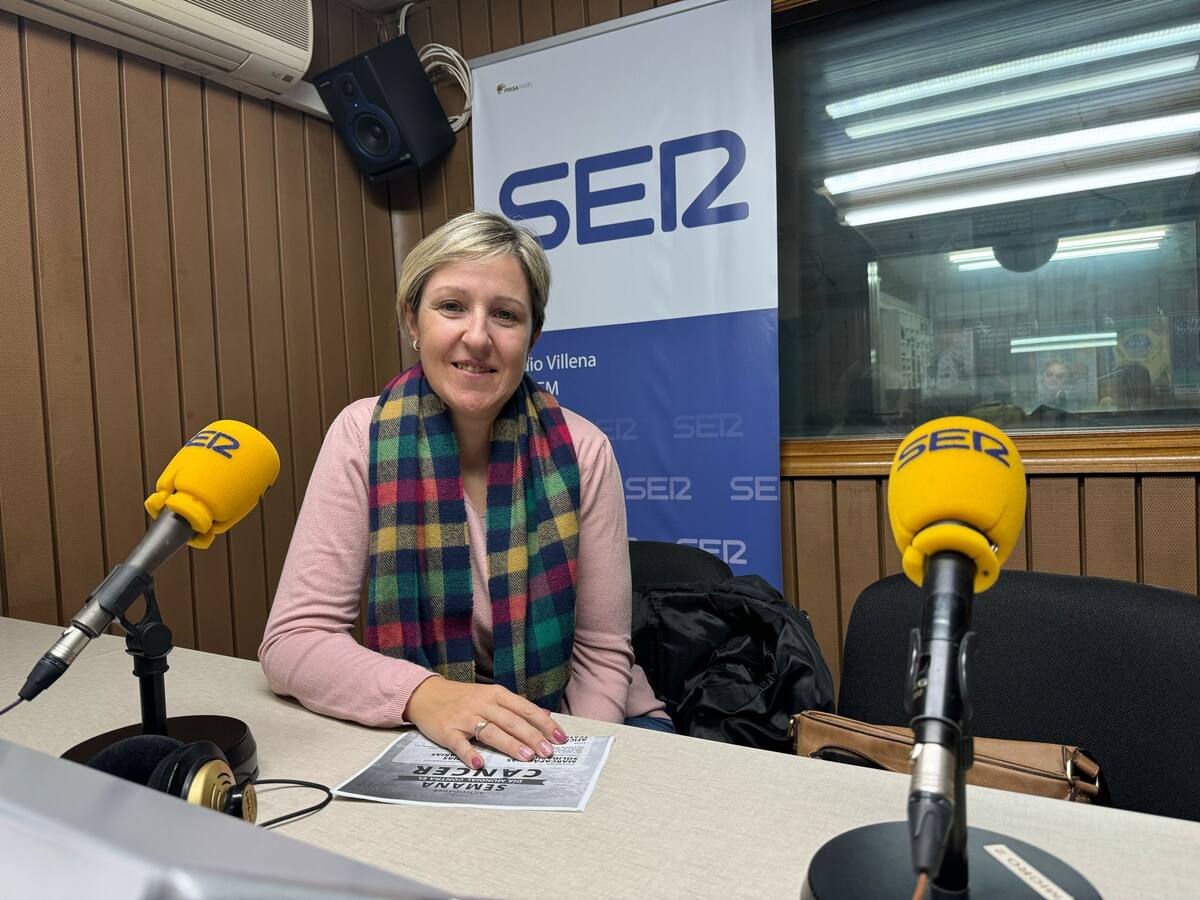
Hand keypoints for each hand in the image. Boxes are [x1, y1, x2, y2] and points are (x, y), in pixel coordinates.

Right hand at [404, 676, 567, 767]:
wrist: (425, 694)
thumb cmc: (463, 698)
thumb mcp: (491, 696)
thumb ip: (515, 707)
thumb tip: (545, 716)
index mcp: (496, 695)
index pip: (525, 709)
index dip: (544, 724)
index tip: (560, 738)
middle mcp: (482, 704)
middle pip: (512, 721)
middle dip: (532, 737)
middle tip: (547, 752)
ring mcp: (464, 717)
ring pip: (491, 731)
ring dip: (509, 744)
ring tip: (526, 757)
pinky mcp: (446, 730)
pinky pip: (459, 743)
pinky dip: (469, 753)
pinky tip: (479, 764)